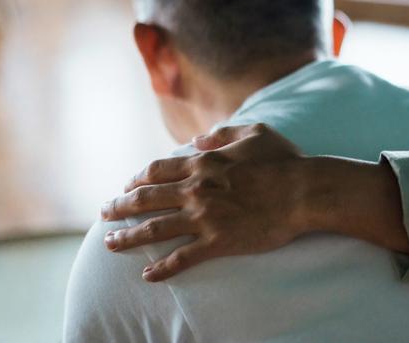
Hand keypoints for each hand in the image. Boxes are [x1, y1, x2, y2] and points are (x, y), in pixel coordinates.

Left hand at [101, 123, 306, 280]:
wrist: (304, 192)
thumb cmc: (283, 161)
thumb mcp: (255, 133)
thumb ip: (223, 133)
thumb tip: (197, 139)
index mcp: (203, 163)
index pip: (157, 171)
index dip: (137, 179)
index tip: (127, 185)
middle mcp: (197, 190)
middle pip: (146, 199)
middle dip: (120, 206)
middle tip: (104, 213)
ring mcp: (205, 217)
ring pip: (155, 229)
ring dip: (128, 237)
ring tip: (110, 244)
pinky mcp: (219, 242)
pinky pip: (183, 258)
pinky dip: (163, 268)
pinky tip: (148, 275)